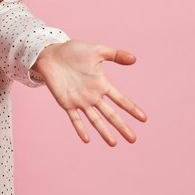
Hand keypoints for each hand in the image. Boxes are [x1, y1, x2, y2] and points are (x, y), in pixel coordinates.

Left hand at [32, 40, 146, 145]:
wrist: (50, 53)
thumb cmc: (73, 51)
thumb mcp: (97, 50)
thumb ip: (115, 54)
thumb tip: (134, 59)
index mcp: (102, 84)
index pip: (120, 99)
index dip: (131, 108)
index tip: (144, 118)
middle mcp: (93, 95)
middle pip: (110, 114)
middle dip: (121, 126)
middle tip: (133, 139)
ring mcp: (80, 101)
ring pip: (95, 120)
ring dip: (104, 131)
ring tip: (114, 144)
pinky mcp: (66, 103)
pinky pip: (74, 118)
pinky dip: (80, 129)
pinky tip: (87, 140)